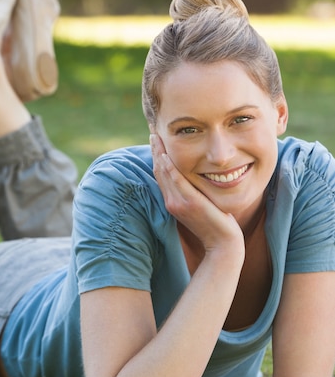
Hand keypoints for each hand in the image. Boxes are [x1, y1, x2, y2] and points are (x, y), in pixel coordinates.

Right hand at [150, 133, 243, 254]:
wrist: (223, 245)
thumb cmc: (216, 225)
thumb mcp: (201, 206)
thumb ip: (193, 192)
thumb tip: (196, 178)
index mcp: (173, 202)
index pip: (161, 174)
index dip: (156, 156)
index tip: (156, 140)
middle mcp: (172, 202)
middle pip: (159, 170)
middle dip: (155, 150)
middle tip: (153, 131)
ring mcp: (179, 203)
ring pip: (164, 173)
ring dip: (158, 153)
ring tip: (156, 136)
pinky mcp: (190, 203)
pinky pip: (177, 180)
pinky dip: (170, 166)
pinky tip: (165, 154)